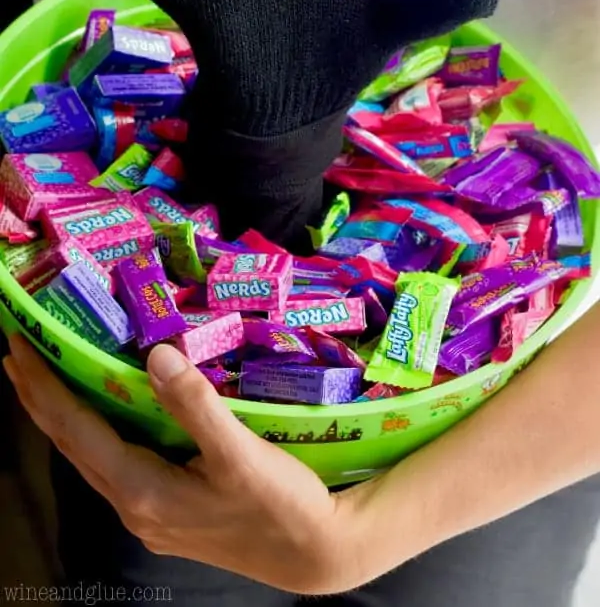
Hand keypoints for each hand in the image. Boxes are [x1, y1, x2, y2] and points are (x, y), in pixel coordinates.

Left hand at [3, 335, 370, 594]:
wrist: (314, 555)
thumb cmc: (280, 504)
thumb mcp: (241, 454)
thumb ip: (196, 406)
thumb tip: (156, 355)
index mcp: (142, 491)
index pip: (76, 431)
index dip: (43, 388)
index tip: (17, 347)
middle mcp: (135, 507)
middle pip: (73, 445)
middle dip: (41, 399)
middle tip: (18, 353)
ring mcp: (150, 514)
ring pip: (92, 456)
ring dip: (66, 416)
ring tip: (48, 379)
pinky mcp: (168, 512)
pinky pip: (115, 464)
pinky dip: (97, 431)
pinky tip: (105, 416)